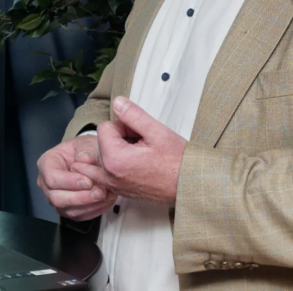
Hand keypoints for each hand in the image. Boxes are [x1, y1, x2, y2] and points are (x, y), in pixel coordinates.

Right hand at [37, 133, 117, 221]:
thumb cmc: (85, 150)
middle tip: (100, 192)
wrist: (91, 158)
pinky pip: (79, 216)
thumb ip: (86, 149)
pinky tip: (106, 201)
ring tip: (107, 195)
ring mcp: (56, 198)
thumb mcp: (86, 143)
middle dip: (80, 198)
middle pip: (57, 198)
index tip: (89, 181)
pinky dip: (94, 210)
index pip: (52, 178)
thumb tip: (84, 160)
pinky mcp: (68, 209)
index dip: (70, 182)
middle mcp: (46, 184)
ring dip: (90, 205)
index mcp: (47, 164)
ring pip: (68, 210)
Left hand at [71, 96, 186, 205]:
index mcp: (115, 160)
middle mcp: (109, 176)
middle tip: (143, 144)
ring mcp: (114, 185)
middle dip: (120, 138)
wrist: (188, 184)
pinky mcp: (119, 190)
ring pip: (105, 156)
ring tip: (139, 154)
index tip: (139, 133)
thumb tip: (117, 102)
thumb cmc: (177, 162)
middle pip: (103, 142)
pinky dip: (119, 164)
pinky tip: (138, 164)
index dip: (123, 126)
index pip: (105, 127)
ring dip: (118, 151)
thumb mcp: (156, 131)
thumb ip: (132, 114)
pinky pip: (109, 171)